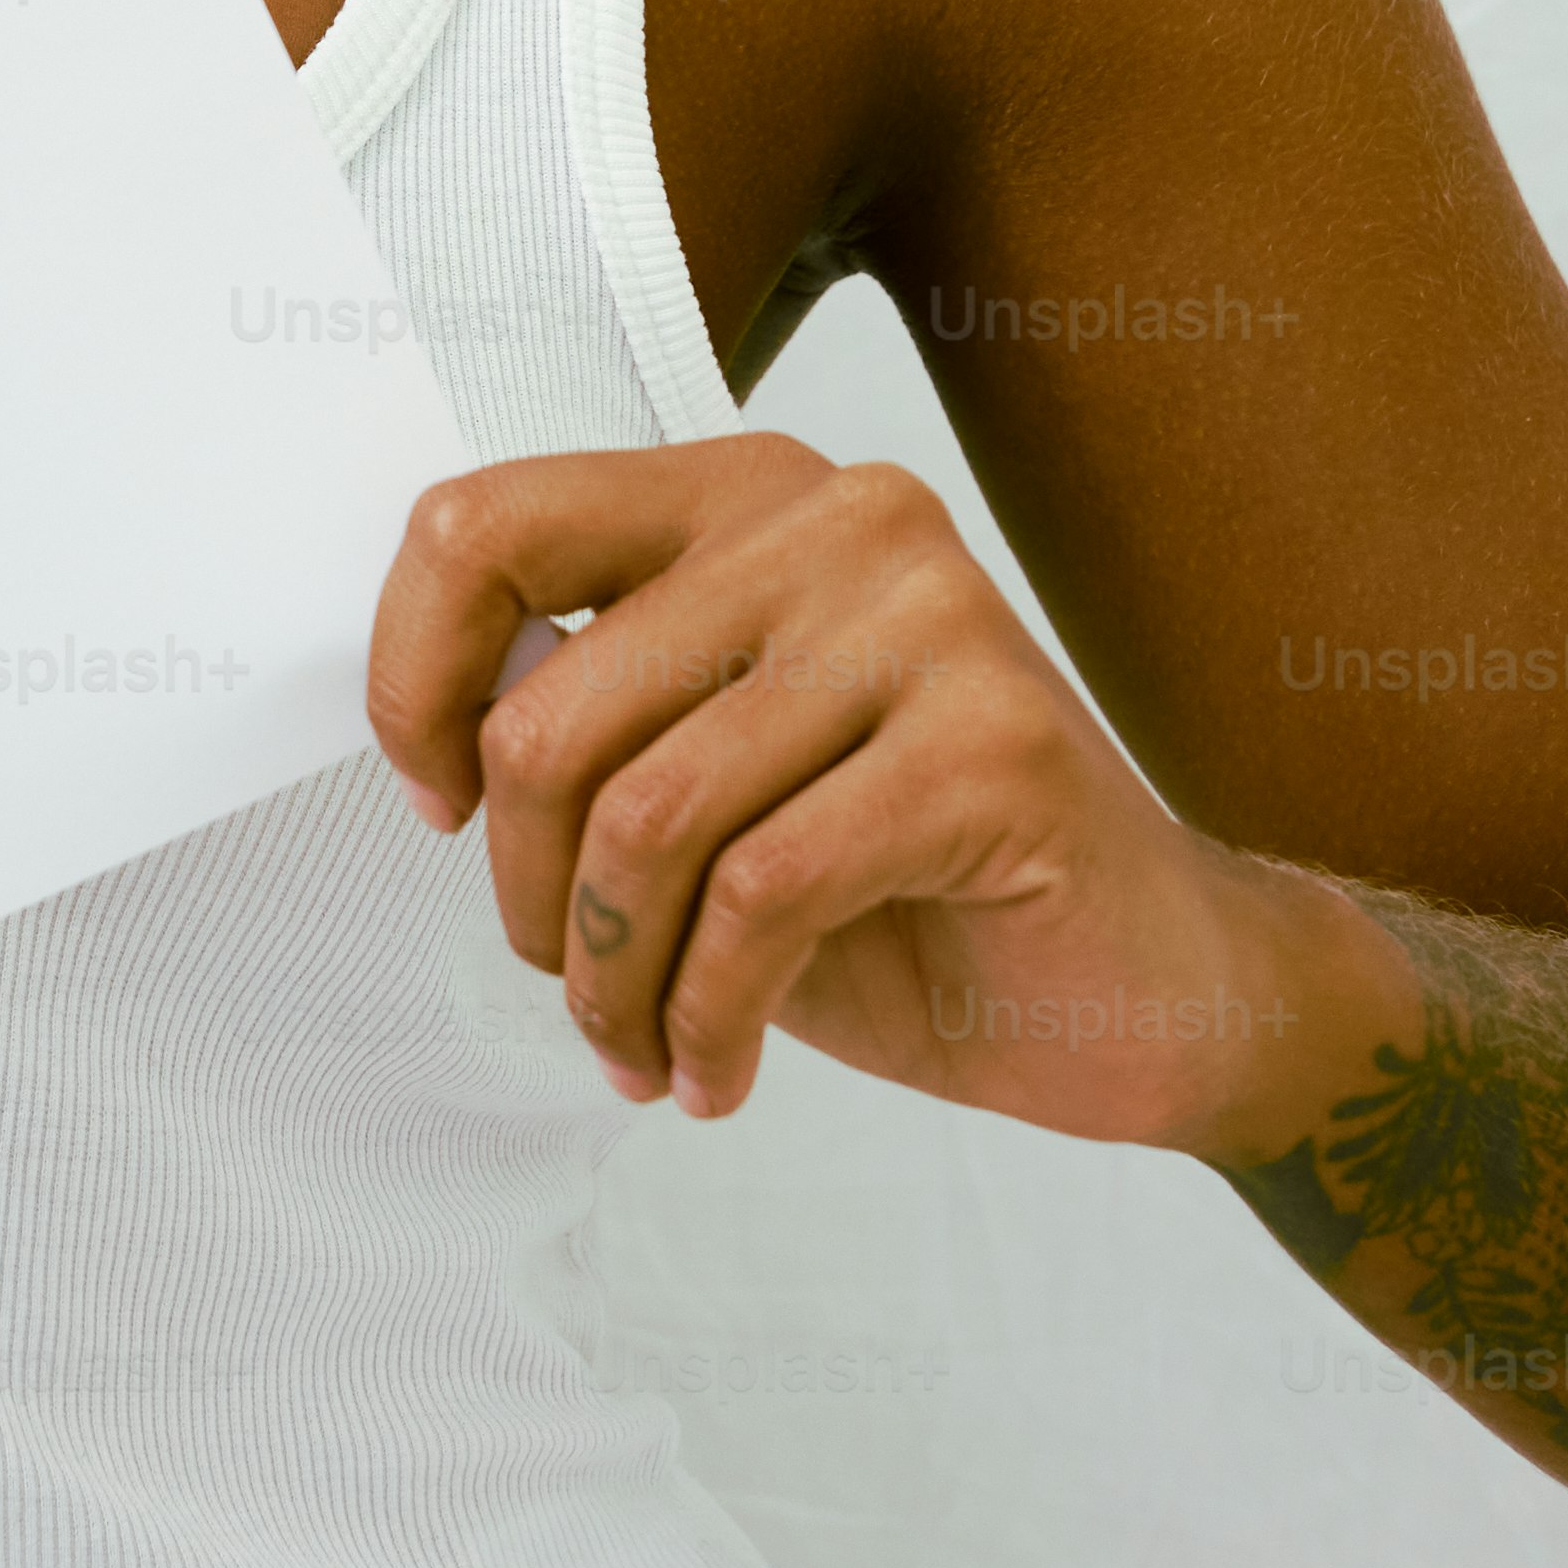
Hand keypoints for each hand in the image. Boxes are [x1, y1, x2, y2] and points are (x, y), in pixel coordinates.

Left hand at [367, 433, 1408, 1148]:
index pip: (489, 527)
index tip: (441, 805)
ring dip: (616, 980)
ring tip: (646, 1046)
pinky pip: (763, 895)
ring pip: (649, 818)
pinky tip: (717, 1067)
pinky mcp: (995, 744)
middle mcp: (835, 523)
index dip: (415, 681)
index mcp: (745, 499)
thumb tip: (442, 735)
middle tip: (578, 987)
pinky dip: (708, 1015)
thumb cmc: (916, 890)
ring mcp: (927, 619)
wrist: (1152, 987)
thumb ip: (592, 723)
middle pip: (553, 716)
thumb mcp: (712, 782)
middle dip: (535, 896)